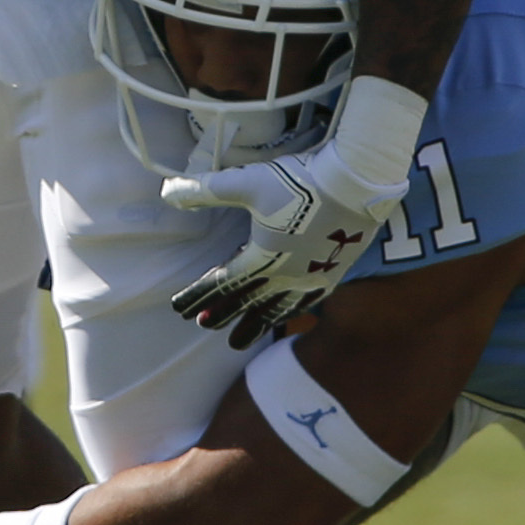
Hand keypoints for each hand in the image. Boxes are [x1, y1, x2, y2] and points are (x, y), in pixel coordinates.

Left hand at [160, 75, 426, 343]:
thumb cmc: (300, 182)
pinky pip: (308, 303)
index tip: (180, 309)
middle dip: (222, 314)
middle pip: (247, 302)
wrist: (356, 185)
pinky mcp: (334, 272)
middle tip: (204, 327)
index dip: (199, 296)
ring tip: (239, 343)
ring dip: (254, 326)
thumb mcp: (248, 183)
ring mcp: (312, 278)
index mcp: (262, 258)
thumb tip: (168, 192)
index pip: (222, 283)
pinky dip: (292, 314)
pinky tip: (289, 315)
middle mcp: (285, 276)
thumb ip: (207, 191)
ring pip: (277, 310)